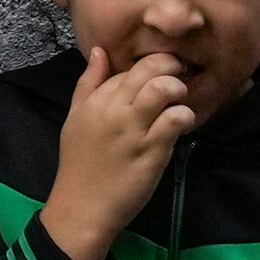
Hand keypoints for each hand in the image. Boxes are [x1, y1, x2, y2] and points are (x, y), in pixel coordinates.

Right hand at [40, 43, 197, 259]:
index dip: (149, 67)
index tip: (159, 74)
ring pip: (164, 89)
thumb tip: (100, 51)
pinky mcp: (153, 151)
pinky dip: (184, 116)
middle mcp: (115, 110)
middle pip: (148, 69)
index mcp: (95, 100)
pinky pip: (175, 119)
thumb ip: (88, 83)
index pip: (128, 67)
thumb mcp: (75, 118)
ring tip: (179, 100)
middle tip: (177, 77)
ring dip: (178, 88)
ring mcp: (135, 130)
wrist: (82, 207)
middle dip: (170, 66)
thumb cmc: (80, 164)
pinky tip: (181, 124)